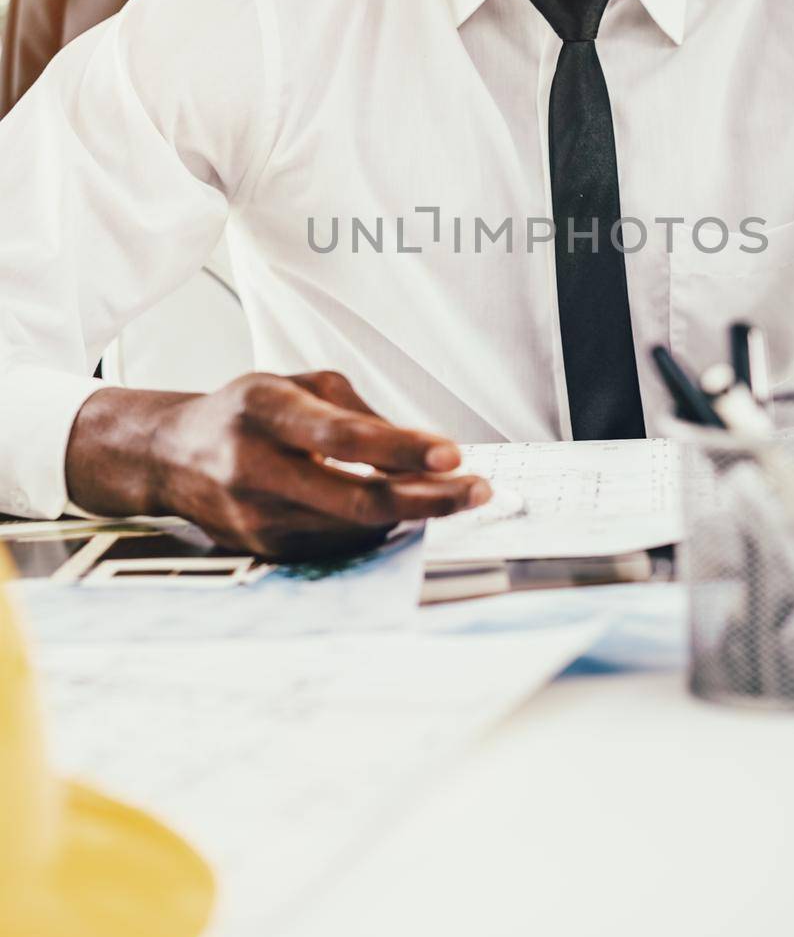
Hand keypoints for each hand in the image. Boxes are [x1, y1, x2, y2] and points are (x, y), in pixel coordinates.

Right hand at [66, 369, 490, 560]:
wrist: (171, 456)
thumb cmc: (248, 411)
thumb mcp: (297, 385)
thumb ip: (359, 412)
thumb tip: (423, 452)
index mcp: (264, 410)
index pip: (341, 436)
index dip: (400, 448)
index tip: (452, 454)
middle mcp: (254, 467)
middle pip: (357, 499)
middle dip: (429, 499)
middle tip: (479, 491)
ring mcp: (257, 517)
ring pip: (355, 528)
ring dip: (414, 514)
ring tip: (456, 496)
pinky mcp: (263, 551)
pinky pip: (338, 545)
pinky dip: (378, 529)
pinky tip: (402, 509)